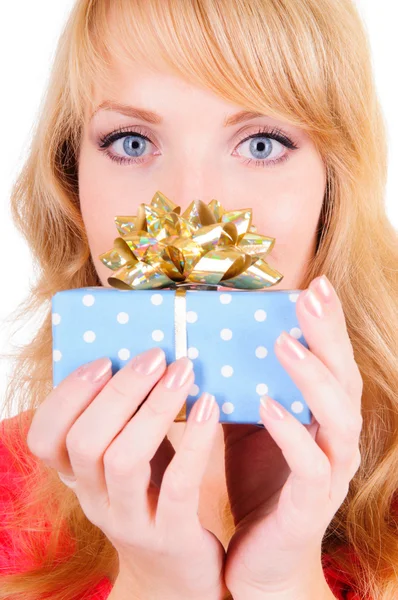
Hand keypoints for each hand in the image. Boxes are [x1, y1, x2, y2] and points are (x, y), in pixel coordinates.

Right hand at [27, 348, 227, 599]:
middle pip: (84, 442)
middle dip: (119, 391)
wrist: (179, 578)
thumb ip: (129, 419)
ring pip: (123, 461)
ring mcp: (130, 523)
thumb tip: (146, 358)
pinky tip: (210, 407)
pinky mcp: (170, 537)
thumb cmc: (156, 497)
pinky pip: (178, 485)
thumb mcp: (133, 458)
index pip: (45, 438)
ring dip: (154, 409)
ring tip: (183, 374)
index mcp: (79, 478)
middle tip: (155, 357)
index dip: (67, 396)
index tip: (103, 360)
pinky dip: (195, 441)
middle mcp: (95, 501)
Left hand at [222, 275, 363, 598]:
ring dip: (313, 377)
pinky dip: (291, 433)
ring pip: (338, 417)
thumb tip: (209, 337)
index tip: (314, 283)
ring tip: (285, 344)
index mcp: (319, 413)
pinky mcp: (313, 504)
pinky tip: (268, 406)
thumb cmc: (256, 479)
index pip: (330, 359)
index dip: (326, 322)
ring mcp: (331, 471)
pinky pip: (311, 466)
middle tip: (314, 294)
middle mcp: (335, 437)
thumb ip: (239, 384)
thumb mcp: (244, 422)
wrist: (261, 556)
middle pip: (344, 377)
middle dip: (329, 334)